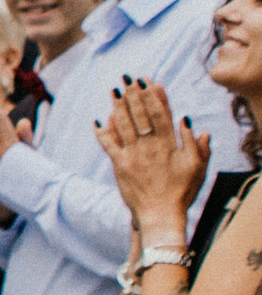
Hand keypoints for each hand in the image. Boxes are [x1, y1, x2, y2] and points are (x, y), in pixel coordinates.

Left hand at [96, 78, 207, 232]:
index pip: (160, 113)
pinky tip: (97, 121)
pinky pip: (109, 145)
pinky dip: (103, 132)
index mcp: (169, 144)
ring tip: (114, 91)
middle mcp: (150, 146)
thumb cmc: (182, 192)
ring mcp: (133, 155)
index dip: (154, 95)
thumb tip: (190, 121)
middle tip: (128, 78)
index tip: (149, 80)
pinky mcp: (120, 166)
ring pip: (124, 125)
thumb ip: (196, 144)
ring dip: (118, 106)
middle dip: (134, 94)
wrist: (161, 216)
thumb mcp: (197, 168)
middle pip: (140, 115)